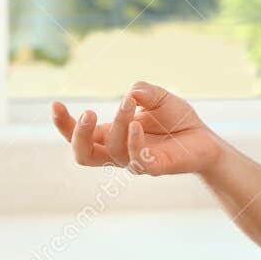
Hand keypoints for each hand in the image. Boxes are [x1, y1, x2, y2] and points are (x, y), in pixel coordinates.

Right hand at [51, 81, 224, 175]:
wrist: (205, 139)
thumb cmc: (176, 120)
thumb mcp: (158, 97)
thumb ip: (142, 91)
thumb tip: (130, 93)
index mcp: (110, 136)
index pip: (77, 136)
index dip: (63, 124)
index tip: (55, 103)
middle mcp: (117, 152)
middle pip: (83, 155)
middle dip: (77, 135)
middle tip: (87, 113)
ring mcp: (134, 162)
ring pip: (112, 150)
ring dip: (117, 124)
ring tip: (127, 104)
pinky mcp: (155, 167)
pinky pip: (137, 160)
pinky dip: (133, 141)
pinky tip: (137, 124)